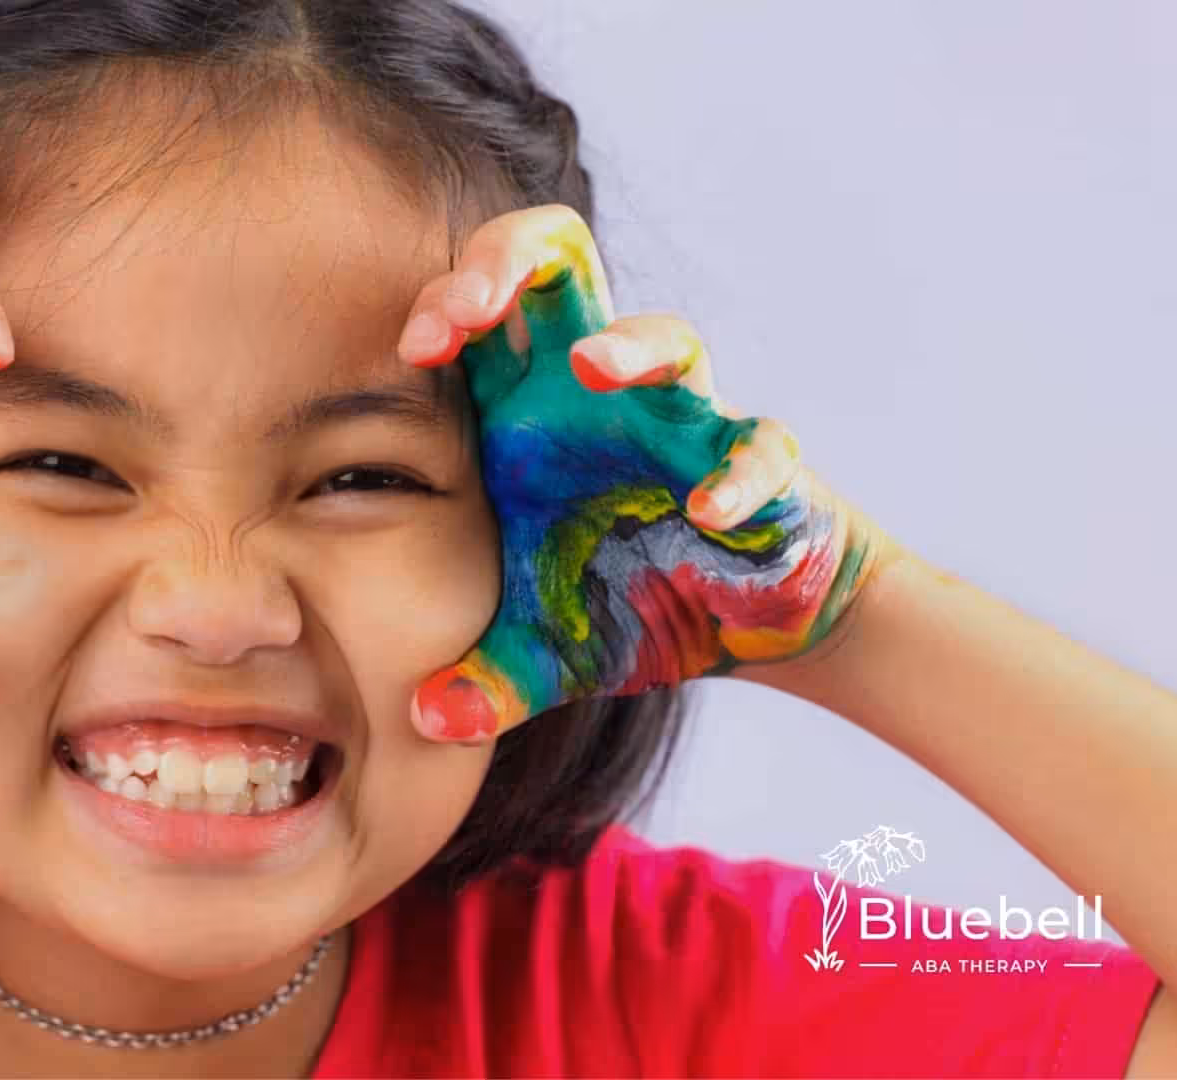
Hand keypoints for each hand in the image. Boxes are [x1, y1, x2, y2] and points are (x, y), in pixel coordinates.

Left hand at [398, 205, 888, 739]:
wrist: (740, 629)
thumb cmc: (623, 603)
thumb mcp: (538, 653)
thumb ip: (479, 684)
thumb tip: (427, 726)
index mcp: (527, 409)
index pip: (477, 311)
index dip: (444, 303)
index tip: (414, 347)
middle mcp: (600, 394)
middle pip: (561, 261)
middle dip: (512, 258)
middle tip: (472, 304)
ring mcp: (683, 421)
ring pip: (669, 339)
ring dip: (631, 344)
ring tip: (592, 367)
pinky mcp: (761, 467)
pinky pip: (761, 446)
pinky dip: (739, 473)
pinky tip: (707, 512)